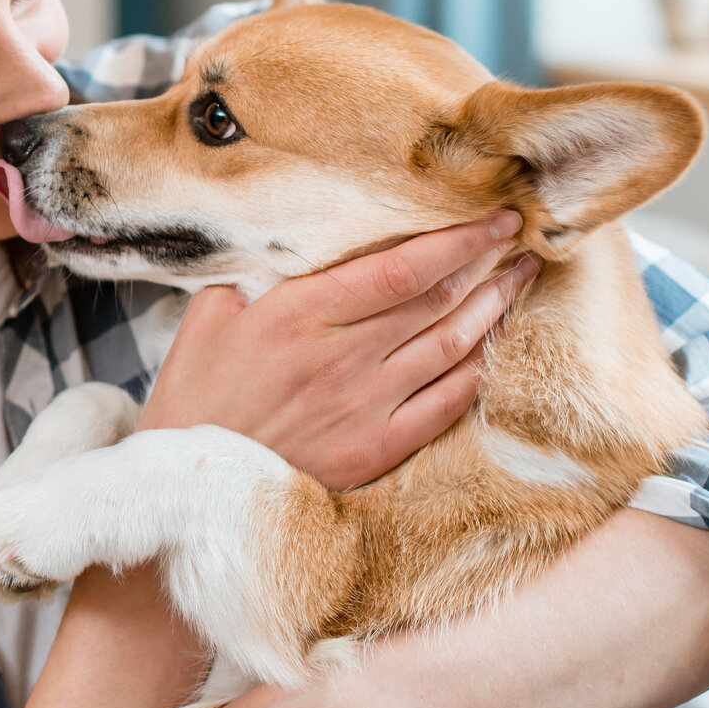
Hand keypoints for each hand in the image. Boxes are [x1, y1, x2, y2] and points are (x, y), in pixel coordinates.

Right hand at [138, 210, 538, 487]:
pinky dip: (476, 371)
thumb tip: (289, 254)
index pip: (401, 267)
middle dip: (488, 264)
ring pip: (451, 346)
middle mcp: (342, 356)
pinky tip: (493, 347)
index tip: (492, 217)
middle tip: (520, 238)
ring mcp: (365, 406)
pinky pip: (445, 404)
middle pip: (438, 300)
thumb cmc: (193, 402)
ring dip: (493, 309)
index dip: (458, 239)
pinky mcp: (376, 449)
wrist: (187, 490)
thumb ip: (252, 279)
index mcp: (299, 314)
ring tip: (520, 280)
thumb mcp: (206, 320)